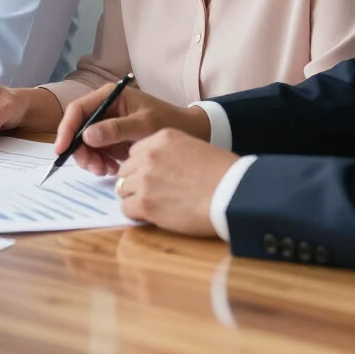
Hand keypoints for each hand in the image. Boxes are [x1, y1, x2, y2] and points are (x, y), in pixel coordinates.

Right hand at [56, 83, 209, 175]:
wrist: (190, 131)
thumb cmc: (168, 121)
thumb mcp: (144, 125)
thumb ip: (116, 129)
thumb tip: (87, 136)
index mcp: (109, 96)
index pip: (78, 109)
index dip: (66, 129)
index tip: (62, 149)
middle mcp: (104, 108)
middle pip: (78, 128)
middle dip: (80, 150)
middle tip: (93, 167)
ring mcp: (107, 124)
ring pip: (85, 143)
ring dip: (90, 159)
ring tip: (105, 170)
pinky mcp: (112, 139)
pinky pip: (97, 151)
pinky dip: (99, 162)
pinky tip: (111, 169)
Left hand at [114, 129, 238, 235]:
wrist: (232, 193)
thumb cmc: (223, 173)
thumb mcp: (194, 148)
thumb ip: (171, 153)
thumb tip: (162, 169)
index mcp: (161, 138)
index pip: (135, 152)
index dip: (141, 167)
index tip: (152, 177)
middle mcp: (148, 155)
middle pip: (126, 170)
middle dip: (135, 181)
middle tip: (152, 193)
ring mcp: (144, 179)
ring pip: (123, 189)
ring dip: (135, 197)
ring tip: (155, 205)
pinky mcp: (145, 203)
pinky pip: (127, 208)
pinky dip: (137, 213)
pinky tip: (153, 215)